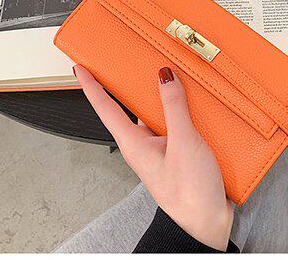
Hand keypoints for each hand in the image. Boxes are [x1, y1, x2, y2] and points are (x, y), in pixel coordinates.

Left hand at [73, 65, 233, 250]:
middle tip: (135, 62)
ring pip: (157, 115)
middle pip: (132, 108)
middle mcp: (143, 144)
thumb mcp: (183, 143)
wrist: (207, 224)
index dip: (91, 87)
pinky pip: (175, 124)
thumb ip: (173, 107)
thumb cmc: (189, 193)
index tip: (80, 68)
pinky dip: (183, 111)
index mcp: (134, 143)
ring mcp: (160, 148)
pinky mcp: (177, 151)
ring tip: (175, 79)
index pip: (106, 109)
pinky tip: (196, 105)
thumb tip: (164, 76)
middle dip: (134, 85)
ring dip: (165, 98)